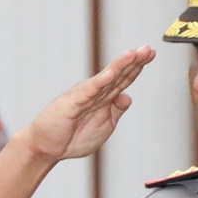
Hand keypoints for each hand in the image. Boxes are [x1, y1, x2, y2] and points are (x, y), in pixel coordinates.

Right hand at [22, 46, 154, 161]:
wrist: (48, 148)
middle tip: (148, 49)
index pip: (123, 79)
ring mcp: (83, 96)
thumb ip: (116, 111)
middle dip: (134, 61)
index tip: (150, 53)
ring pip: (105, 79)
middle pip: (118, 74)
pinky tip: (110, 74)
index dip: (137, 66)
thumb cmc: (72, 137)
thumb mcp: (104, 126)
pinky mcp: (71, 103)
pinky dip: (99, 83)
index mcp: (103, 98)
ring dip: (119, 66)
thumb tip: (128, 96)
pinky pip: (88, 92)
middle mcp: (95, 93)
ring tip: (133, 54)